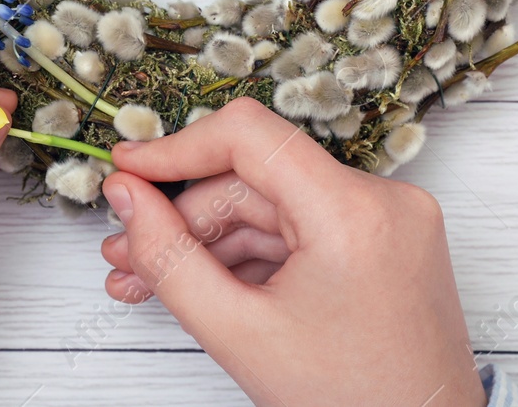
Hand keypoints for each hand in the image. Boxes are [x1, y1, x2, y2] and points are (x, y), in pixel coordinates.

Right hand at [99, 98, 484, 406]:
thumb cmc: (350, 404)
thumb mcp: (238, 334)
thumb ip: (169, 258)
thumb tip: (126, 197)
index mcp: (354, 212)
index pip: (249, 137)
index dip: (176, 148)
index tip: (127, 169)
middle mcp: (384, 200)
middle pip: (255, 181)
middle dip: (184, 220)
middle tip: (125, 256)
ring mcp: (392, 220)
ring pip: (275, 209)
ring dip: (211, 243)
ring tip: (150, 281)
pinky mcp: (388, 242)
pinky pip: (304, 231)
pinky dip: (255, 256)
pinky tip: (207, 287)